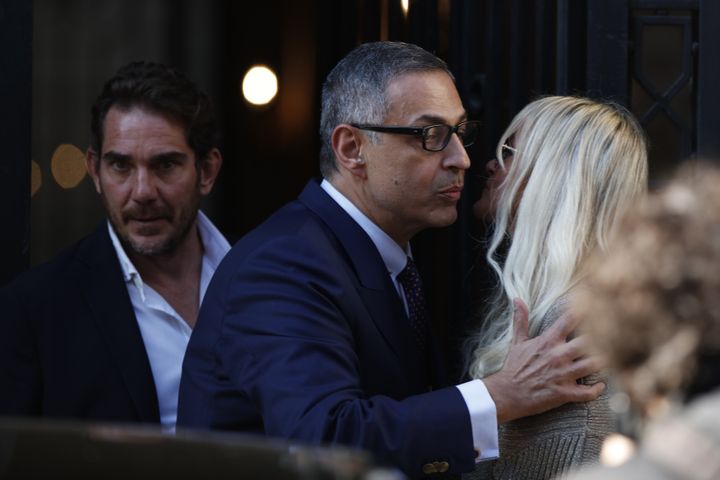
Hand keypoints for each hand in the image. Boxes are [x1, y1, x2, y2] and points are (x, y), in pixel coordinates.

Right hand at [483, 298, 604, 423]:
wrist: (506, 394)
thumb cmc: (513, 367)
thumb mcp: (517, 341)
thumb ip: (521, 320)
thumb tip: (517, 298)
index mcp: (548, 341)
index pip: (569, 320)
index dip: (584, 311)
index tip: (596, 304)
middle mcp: (557, 356)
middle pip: (588, 342)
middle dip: (602, 338)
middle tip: (616, 334)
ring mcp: (562, 375)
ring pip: (592, 366)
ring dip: (604, 362)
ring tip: (612, 359)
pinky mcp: (563, 393)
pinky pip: (587, 393)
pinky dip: (598, 389)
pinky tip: (602, 385)